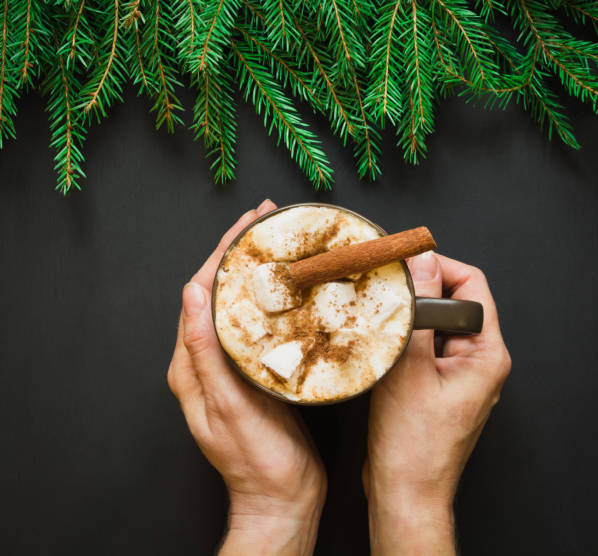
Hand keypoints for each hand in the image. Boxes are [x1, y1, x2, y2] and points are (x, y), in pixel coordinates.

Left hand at [167, 200, 325, 555]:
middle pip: (219, 290)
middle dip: (238, 250)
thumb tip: (192, 294)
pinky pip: (257, 321)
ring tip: (275, 240)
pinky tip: (288, 284)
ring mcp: (230, 364)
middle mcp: (207, 359)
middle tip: (264, 218)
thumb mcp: (227, 406)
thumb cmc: (256, 461)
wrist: (282, 497)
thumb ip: (205, 352)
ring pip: (239, 301)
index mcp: (192, 364)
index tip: (246, 224)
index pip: (201, 292)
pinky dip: (269, 294)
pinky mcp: (253, 371)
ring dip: (254, 267)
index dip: (222, 252)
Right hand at [363, 252, 510, 554]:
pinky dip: (403, 336)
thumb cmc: (411, 442)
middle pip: (453, 301)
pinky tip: (379, 340)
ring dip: (408, 314)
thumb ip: (419, 311)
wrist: (403, 490)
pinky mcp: (438, 383)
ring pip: (435, 323)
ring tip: (378, 312)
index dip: (439, 266)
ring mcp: (458, 373)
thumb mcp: (411, 368)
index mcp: (486, 354)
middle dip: (419, 289)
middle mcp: (478, 360)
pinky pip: (424, 345)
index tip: (404, 262)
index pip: (472, 285)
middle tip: (384, 286)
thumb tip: (424, 261)